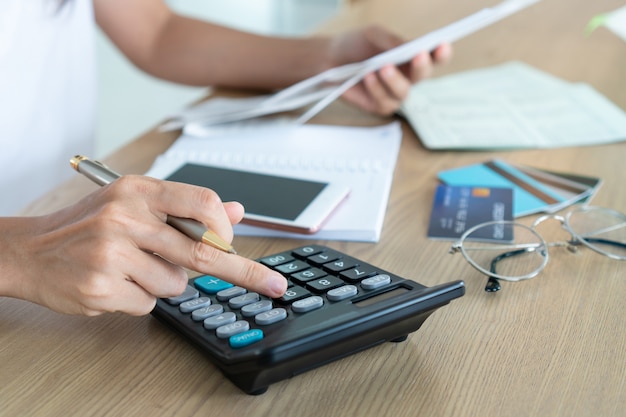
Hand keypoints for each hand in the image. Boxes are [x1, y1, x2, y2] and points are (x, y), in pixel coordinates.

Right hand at [1, 176, 286, 315]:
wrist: (29, 249)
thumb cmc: (88, 224)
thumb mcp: (135, 203)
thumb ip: (187, 209)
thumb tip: (236, 212)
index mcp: (139, 191)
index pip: (203, 202)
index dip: (226, 228)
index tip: (236, 243)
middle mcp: (127, 218)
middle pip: (202, 252)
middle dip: (243, 271)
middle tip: (272, 284)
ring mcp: (112, 254)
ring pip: (176, 283)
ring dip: (164, 282)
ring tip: (132, 267)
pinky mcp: (101, 288)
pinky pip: (149, 303)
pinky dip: (140, 298)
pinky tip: (116, 282)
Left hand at [329, 25, 451, 114]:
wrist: (330, 59)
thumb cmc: (355, 45)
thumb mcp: (374, 36)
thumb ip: (393, 41)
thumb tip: (413, 47)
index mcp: (411, 57)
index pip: (434, 57)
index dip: (441, 53)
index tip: (442, 45)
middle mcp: (407, 76)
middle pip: (424, 75)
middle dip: (422, 66)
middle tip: (418, 55)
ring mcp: (394, 93)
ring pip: (404, 92)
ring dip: (394, 80)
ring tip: (382, 67)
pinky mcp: (380, 106)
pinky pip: (386, 102)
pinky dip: (376, 89)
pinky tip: (367, 77)